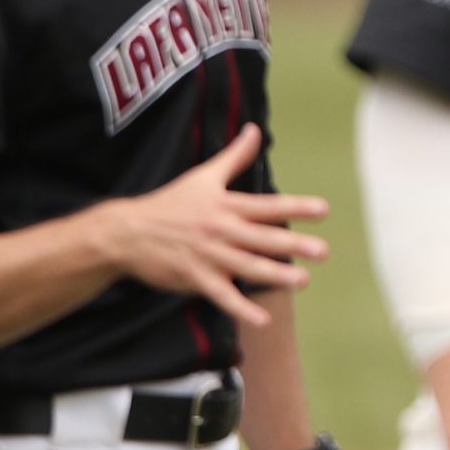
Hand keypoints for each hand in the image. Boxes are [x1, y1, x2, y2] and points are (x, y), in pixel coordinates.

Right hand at [94, 127, 329, 327]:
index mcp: (226, 205)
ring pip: (246, 266)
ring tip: (302, 281)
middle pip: (261, 238)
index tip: (323, 210)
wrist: (126, 232)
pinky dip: (240, 308)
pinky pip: (221, 295)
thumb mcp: (204, 176)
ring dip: (274, 274)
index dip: (295, 207)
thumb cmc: (169, 203)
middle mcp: (220, 230)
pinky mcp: (194, 277)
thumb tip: (255, 129)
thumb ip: (235, 156)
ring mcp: (207, 255)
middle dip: (293, 244)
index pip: (266, 206)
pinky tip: (263, 320)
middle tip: (323, 251)